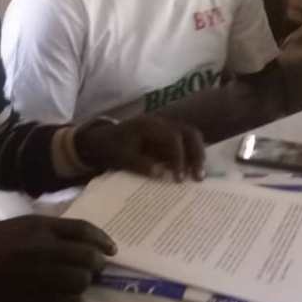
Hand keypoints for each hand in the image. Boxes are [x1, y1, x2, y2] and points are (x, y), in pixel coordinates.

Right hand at [0, 216, 115, 301]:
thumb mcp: (12, 226)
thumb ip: (42, 231)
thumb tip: (71, 241)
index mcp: (38, 227)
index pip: (83, 231)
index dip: (102, 240)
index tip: (111, 248)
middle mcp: (43, 250)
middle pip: (87, 257)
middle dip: (98, 264)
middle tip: (99, 269)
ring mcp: (37, 276)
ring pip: (79, 281)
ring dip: (84, 283)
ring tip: (81, 284)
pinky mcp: (28, 300)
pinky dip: (70, 300)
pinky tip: (66, 298)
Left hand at [76, 114, 205, 181]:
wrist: (101, 139)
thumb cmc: (111, 147)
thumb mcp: (120, 157)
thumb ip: (139, 164)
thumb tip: (160, 173)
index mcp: (149, 125)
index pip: (173, 137)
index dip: (179, 157)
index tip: (179, 178)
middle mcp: (162, 123)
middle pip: (189, 132)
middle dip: (197, 154)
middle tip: (198, 177)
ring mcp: (166, 128)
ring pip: (191, 136)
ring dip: (198, 154)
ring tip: (200, 175)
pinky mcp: (168, 137)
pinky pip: (186, 143)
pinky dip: (193, 155)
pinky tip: (194, 172)